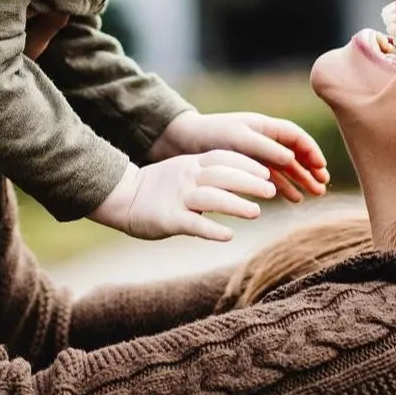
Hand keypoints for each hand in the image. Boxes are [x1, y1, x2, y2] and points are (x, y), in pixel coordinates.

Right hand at [89, 153, 276, 241]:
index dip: (247, 164)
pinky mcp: (168, 219)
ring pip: (211, 198)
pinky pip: (193, 224)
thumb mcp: (184, 170)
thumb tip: (242, 176)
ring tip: (256, 212)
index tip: (267, 171)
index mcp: (192, 164)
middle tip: (272, 191)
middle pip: (222, 175)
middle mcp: (187, 177)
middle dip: (249, 182)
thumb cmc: (159, 186)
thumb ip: (209, 171)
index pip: (224, 158)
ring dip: (235, 204)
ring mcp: (178, 198)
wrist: (123, 197)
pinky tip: (228, 236)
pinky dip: (211, 230)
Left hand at [148, 110, 329, 202]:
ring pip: (285, 166)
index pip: (295, 137)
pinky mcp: (246, 166)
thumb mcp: (238, 139)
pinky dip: (283, 186)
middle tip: (322, 185)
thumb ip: (264, 148)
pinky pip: (271, 176)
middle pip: (294, 152)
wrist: (183, 141)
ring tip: (313, 195)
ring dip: (300, 179)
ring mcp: (256, 152)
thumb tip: (292, 158)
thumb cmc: (211, 134)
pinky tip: (293, 199)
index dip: (310, 150)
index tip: (320, 167)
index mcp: (264, 126)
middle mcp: (264, 138)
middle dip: (310, 168)